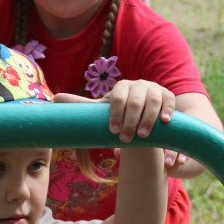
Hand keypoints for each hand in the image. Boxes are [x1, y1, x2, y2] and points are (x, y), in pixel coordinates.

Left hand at [54, 86, 184, 170]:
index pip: (117, 97)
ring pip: (152, 101)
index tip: (112, 131)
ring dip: (148, 119)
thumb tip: (54, 98)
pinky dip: (167, 111)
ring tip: (143, 136)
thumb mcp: (101, 111)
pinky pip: (169, 102)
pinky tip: (164, 122)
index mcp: (121, 87)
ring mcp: (155, 89)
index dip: (115, 114)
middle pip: (135, 101)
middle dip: (130, 121)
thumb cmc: (118, 114)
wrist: (139, 116)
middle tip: (126, 139)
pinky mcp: (168, 96)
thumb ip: (81, 106)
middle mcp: (138, 85)